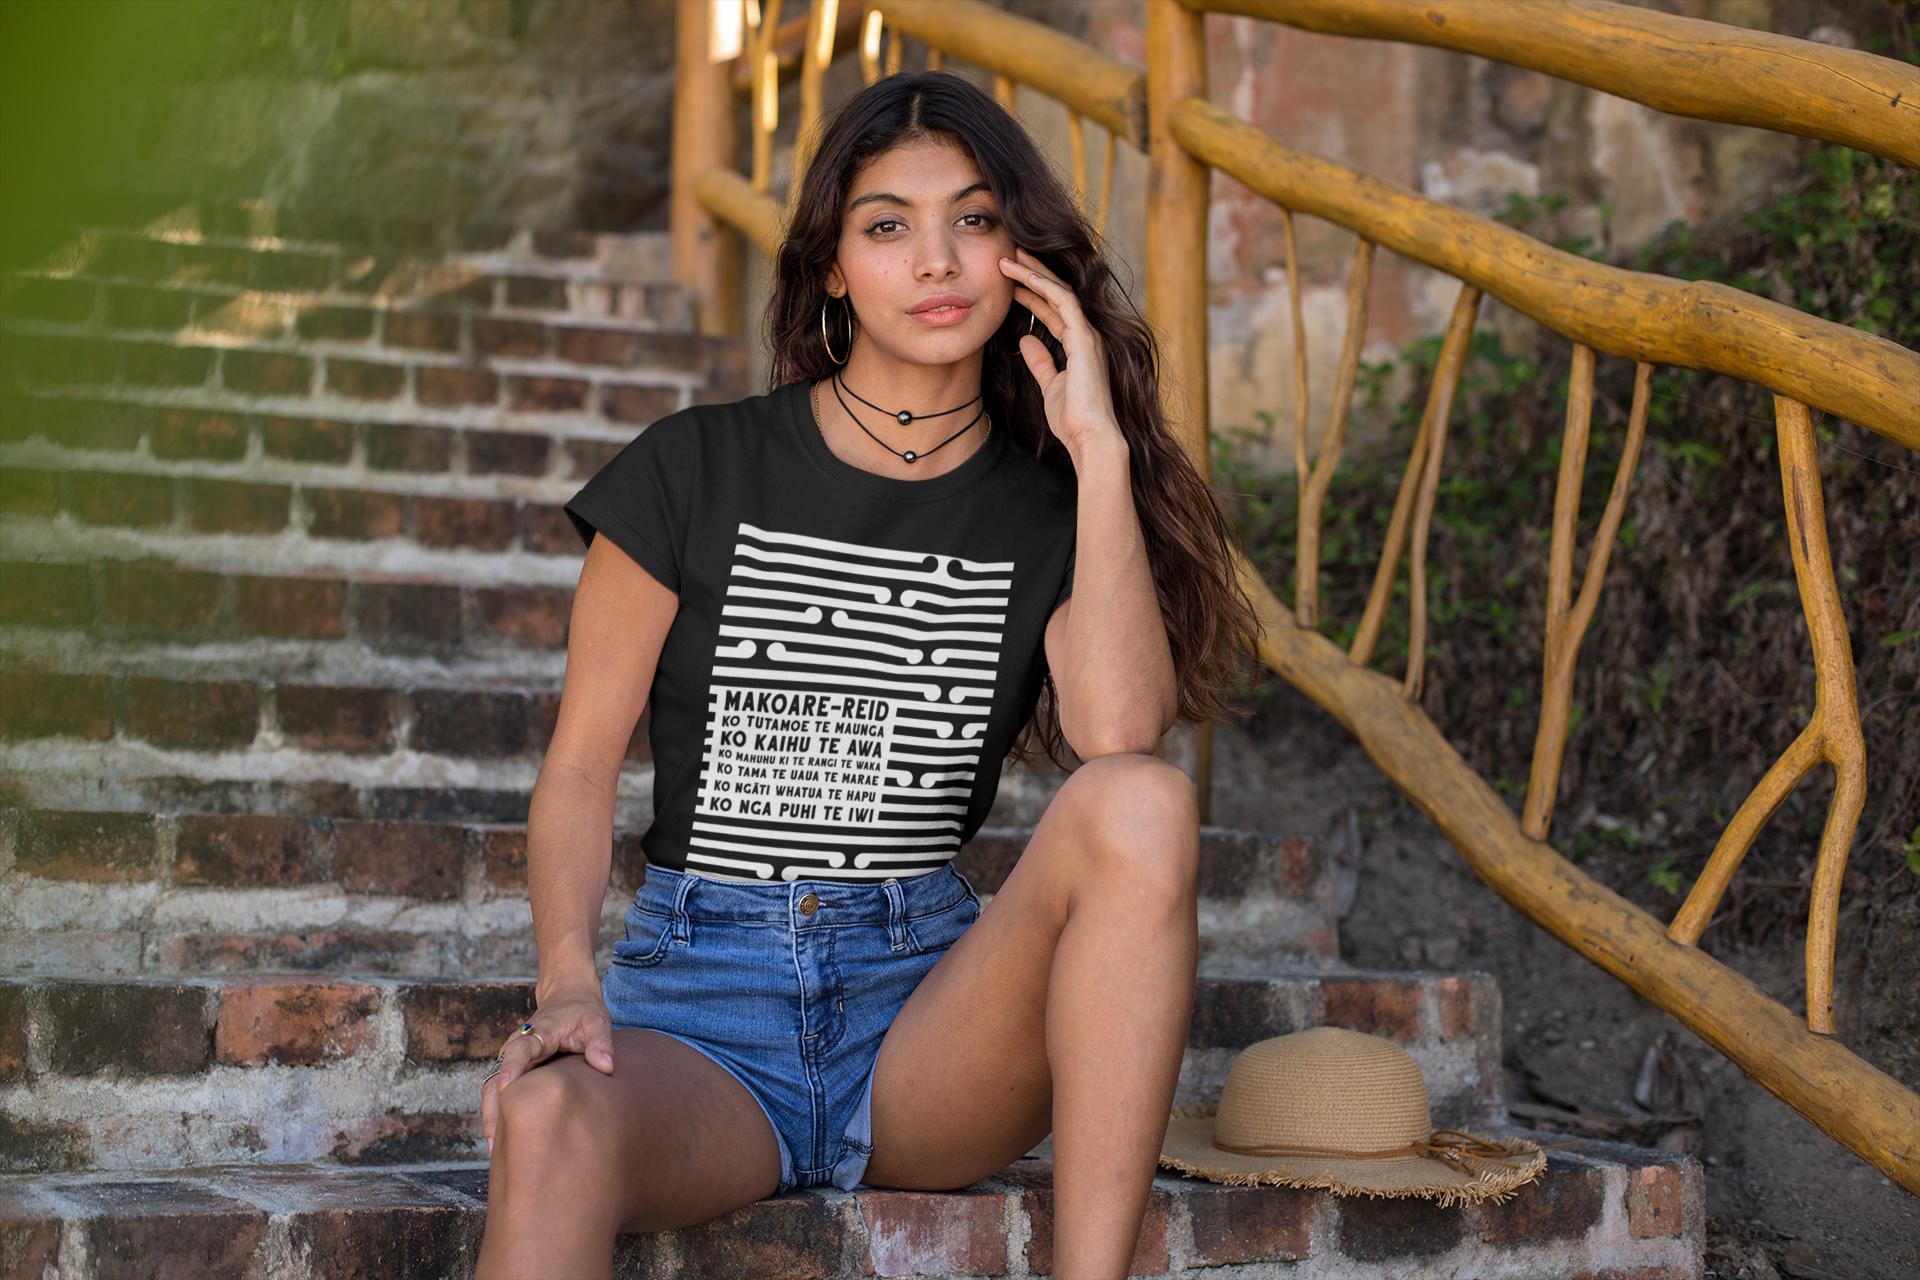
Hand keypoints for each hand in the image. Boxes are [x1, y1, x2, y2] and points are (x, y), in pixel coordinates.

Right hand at [479, 984, 615, 1152]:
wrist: (568, 998)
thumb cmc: (583, 1012)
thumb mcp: (597, 1022)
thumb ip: (600, 1043)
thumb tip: (606, 1066)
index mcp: (537, 1033)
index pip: (519, 1050)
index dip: (512, 1068)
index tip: (506, 1088)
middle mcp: (516, 1046)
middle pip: (495, 1078)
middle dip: (493, 1108)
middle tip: (496, 1143)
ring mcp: (511, 1059)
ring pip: (491, 1090)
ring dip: (491, 1118)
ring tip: (494, 1153)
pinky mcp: (513, 1070)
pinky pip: (497, 1094)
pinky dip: (496, 1115)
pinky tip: (501, 1143)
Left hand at [1000, 250, 1122, 461]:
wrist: (1091, 438)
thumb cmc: (1073, 418)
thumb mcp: (1050, 385)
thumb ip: (1041, 361)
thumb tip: (1026, 340)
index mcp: (1079, 345)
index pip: (1052, 309)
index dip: (1030, 293)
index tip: (1008, 282)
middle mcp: (1086, 334)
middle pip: (1056, 294)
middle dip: (1032, 273)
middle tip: (1008, 255)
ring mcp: (1088, 334)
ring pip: (1059, 291)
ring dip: (1033, 273)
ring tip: (1009, 258)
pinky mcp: (1085, 339)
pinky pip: (1063, 303)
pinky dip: (1043, 287)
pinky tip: (1023, 277)